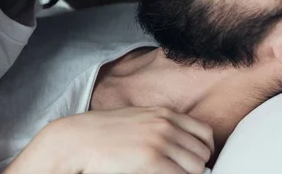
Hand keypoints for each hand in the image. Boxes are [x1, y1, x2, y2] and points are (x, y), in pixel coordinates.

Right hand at [5, 107, 214, 173]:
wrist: (77, 139)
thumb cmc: (103, 133)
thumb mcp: (138, 120)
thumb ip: (160, 127)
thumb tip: (177, 146)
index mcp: (165, 113)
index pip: (205, 133)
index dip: (204, 152)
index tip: (195, 163)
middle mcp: (166, 124)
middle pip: (203, 152)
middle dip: (197, 167)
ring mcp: (160, 140)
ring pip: (196, 167)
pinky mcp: (151, 158)